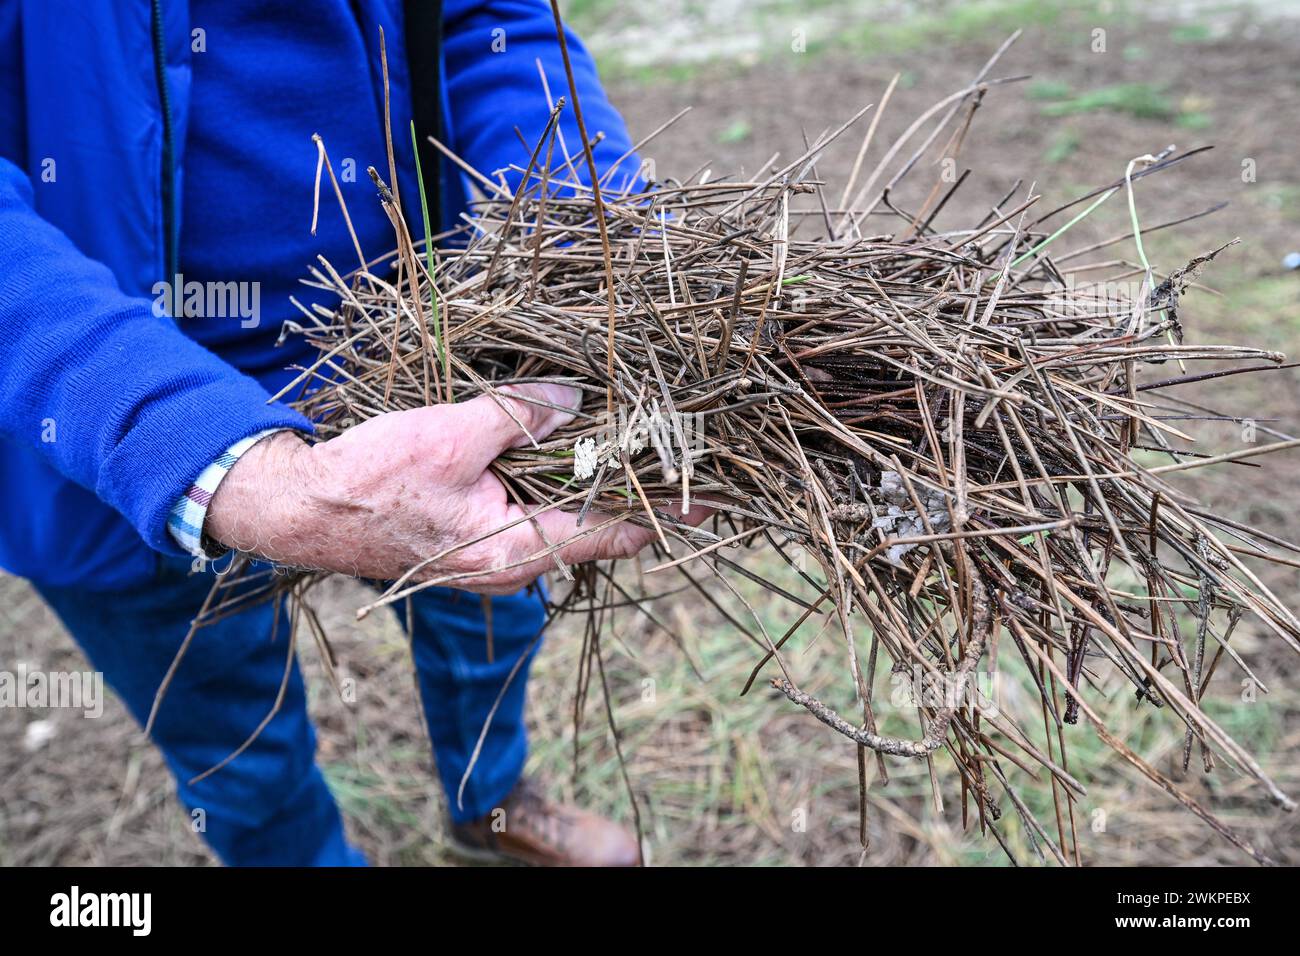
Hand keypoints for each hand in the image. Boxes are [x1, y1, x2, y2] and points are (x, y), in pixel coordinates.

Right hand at [205, 384, 691, 593]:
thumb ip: (519, 416)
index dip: (666, 509)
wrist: (304, 511)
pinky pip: (538, 515)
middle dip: (639, 492)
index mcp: (516, 551)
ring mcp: (496, 558)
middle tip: (680, 452)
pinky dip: (562, 486)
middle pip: (597, 529)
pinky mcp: (477, 541)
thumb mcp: (452, 435)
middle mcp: (515, 567)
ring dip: (598, 485)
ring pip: (568, 521)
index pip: (615, 531)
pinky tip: (575, 453)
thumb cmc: (373, 478)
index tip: (712, 493)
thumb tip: (576, 400)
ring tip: (640, 447)